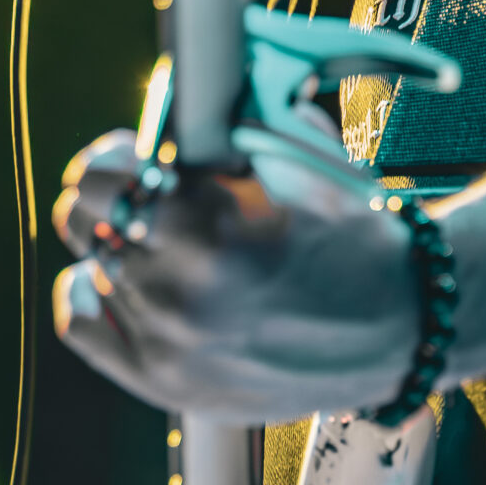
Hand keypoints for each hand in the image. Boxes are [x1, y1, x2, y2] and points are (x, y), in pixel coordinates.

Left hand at [50, 129, 419, 421]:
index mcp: (210, 235)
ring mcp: (169, 348)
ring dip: (122, 242)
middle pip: (88, 221)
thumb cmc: (357, 238)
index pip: (109, 176)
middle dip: (118, 195)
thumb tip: (173, 100)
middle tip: (148, 189)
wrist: (402, 327)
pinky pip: (82, 326)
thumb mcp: (306, 161)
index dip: (121, 155)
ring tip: (163, 237)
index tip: (135, 151)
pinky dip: (90, 295)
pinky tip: (119, 279)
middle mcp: (180, 298)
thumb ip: (233, 125)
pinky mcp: (166, 384)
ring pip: (95, 265)